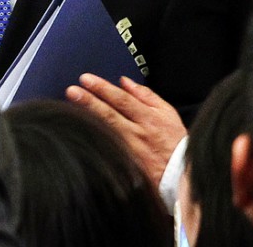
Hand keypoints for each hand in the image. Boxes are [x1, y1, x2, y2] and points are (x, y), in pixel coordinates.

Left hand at [66, 74, 185, 187]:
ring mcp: (130, 151)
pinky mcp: (126, 165)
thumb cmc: (175, 141)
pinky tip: (79, 132)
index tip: (85, 79)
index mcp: (148, 117)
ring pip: (107, 132)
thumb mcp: (167, 112)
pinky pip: (107, 150)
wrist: (182, 174)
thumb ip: (145, 95)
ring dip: (88, 119)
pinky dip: (94, 140)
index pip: (121, 99)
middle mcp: (138, 134)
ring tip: (70, 107)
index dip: (103, 88)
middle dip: (90, 101)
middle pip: (110, 114)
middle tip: (72, 91)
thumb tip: (124, 82)